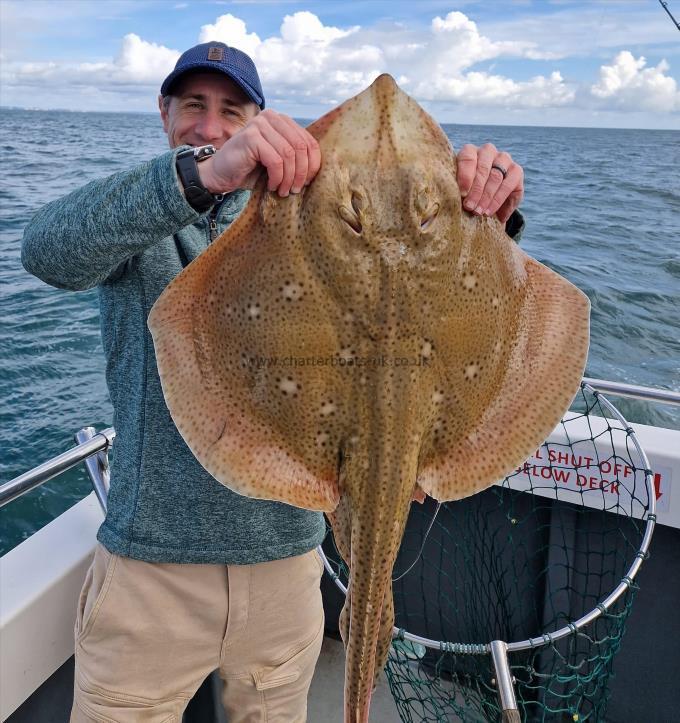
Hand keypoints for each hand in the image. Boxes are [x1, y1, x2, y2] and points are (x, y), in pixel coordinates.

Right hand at [198, 110, 320, 196]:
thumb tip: (319, 168)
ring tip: (284, 191)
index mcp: (281, 120)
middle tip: (296, 189)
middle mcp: (271, 117)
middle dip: (302, 172)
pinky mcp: (251, 137)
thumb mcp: (278, 160)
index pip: (309, 141)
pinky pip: (275, 161)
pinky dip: (277, 177)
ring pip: (289, 154)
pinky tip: (273, 186)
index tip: (308, 182)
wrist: (221, 173)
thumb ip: (294, 156)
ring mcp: (260, 125)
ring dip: (289, 177)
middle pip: (301, 147)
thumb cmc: (251, 169)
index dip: (313, 164)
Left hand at [457, 143, 523, 223]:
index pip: (468, 157)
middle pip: (483, 169)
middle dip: (476, 191)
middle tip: (469, 207)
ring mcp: (504, 159)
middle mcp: (488, 151)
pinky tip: (490, 211)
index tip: (462, 193)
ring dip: (487, 197)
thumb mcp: (458, 189)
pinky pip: (509, 184)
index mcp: (470, 151)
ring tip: (479, 212)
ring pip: (496, 176)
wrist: (485, 199)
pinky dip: (498, 200)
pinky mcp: (516, 171)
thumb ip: (455, 189)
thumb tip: (445, 200)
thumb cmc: (466, 192)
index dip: (465, 175)